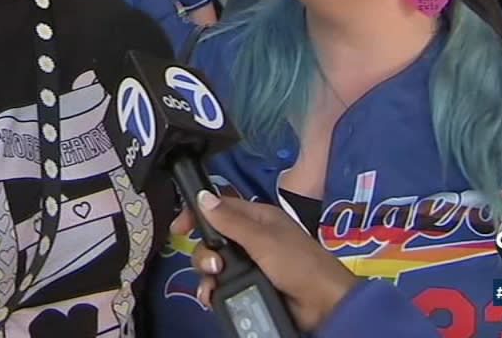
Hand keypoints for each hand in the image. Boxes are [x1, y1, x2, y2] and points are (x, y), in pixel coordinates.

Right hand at [171, 190, 359, 331]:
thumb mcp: (263, 239)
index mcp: (257, 218)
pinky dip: (214, 291)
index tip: (178, 227)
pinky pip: (221, 285)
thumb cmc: (298, 263)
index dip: (197, 214)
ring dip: (207, 275)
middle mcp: (250, 239)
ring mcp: (249, 264)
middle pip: (212, 240)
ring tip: (214, 285)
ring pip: (213, 264)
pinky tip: (213, 297)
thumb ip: (231, 221)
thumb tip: (203, 196)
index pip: (220, 208)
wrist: (324, 305)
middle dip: (204, 253)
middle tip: (214, 266)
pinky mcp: (248, 286)